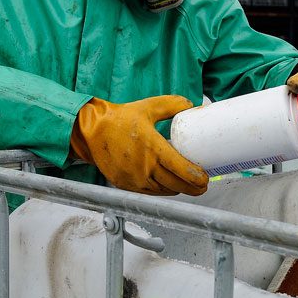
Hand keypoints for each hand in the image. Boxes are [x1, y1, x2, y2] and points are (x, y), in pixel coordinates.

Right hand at [70, 96, 208, 195]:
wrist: (92, 131)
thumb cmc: (120, 119)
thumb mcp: (149, 106)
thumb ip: (173, 105)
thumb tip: (192, 105)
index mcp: (152, 147)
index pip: (180, 168)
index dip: (196, 177)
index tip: (205, 177)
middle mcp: (144, 166)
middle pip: (176, 184)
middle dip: (193, 188)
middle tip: (202, 185)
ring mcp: (134, 178)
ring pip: (164, 190)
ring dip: (178, 189)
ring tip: (188, 185)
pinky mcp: (126, 184)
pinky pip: (150, 192)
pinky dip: (162, 190)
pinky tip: (169, 186)